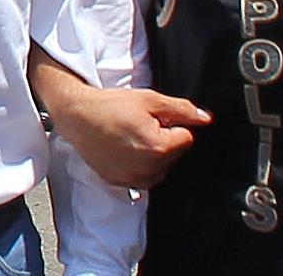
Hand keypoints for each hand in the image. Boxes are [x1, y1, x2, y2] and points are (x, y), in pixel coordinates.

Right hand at [52, 87, 210, 187]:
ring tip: (130, 136)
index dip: (172, 124)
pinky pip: (142, 175)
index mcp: (159, 148)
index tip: (152, 118)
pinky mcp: (121, 183)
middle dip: (163, 138)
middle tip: (139, 125)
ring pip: (159, 167)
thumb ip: (183, 109)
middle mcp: (147, 170)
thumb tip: (205, 118)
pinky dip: (137, 163)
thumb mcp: (151, 100)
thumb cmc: (110, 106)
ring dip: (152, 153)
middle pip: (173, 154)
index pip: (186, 138)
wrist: (78, 116)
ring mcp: (133, 179)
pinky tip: (123, 148)